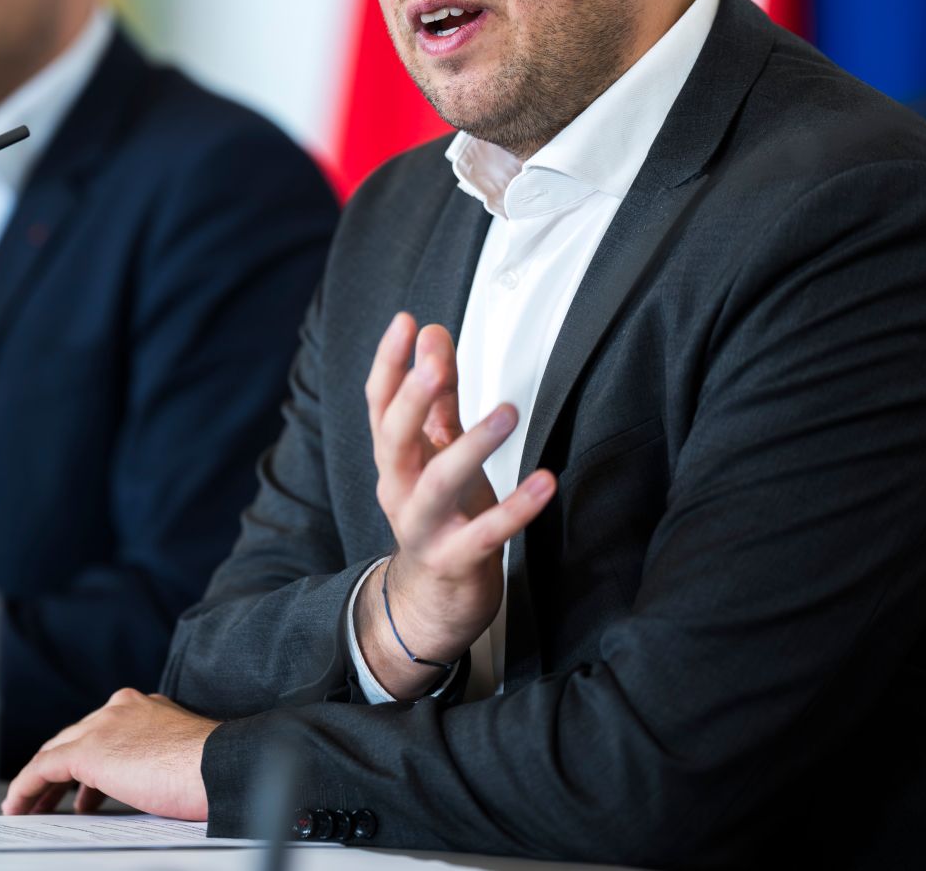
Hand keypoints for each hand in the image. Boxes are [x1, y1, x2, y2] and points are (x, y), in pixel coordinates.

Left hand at [1, 689, 214, 820]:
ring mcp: (103, 725)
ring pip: (55, 752)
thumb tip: (140, 786)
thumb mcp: (177, 756)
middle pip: (74, 738)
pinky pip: (43, 769)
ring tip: (29, 807)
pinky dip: (26, 788)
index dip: (85, 762)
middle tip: (47, 800)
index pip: (101, 730)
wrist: (216, 765)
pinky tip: (19, 806)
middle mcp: (119, 707)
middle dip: (58, 772)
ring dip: (39, 782)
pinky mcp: (89, 750)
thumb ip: (152, 760)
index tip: (79, 789)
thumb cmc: (210, 768)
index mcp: (143, 707)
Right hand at [354, 313, 555, 698]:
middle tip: (435, 361)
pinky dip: (516, 509)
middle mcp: (399, 489)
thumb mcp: (436, 451)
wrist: (432, 602)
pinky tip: (545, 482)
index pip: (380, 404)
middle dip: (413, 397)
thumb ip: (437, 395)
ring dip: (471, 446)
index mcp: (393, 458)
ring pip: (437, 483)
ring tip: (506, 413)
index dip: (389, 363)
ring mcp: (425, 527)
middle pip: (394, 438)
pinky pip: (486, 533)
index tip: (406, 323)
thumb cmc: (442, 514)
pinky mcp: (457, 559)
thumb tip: (432, 334)